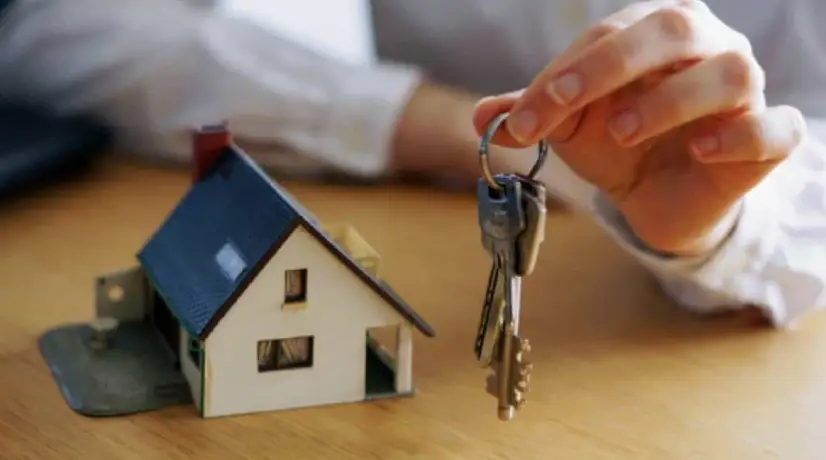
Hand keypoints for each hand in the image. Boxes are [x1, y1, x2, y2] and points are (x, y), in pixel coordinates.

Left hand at [472, 0, 805, 254]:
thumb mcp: (569, 126)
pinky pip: (776, 126)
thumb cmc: (618, 144)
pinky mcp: (769, 138)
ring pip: (729, 72)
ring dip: (670, 100)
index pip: (607, 37)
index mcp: (654, 31)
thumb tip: (481, 117)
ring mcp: (744, 90)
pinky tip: (701, 149)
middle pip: (673, 28)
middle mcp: (707, 46)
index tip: (521, 122)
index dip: (561, 77)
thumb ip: (529, 115)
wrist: (658, 194)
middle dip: (609, 65)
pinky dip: (741, 134)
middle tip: (564, 107)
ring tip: (623, 131)